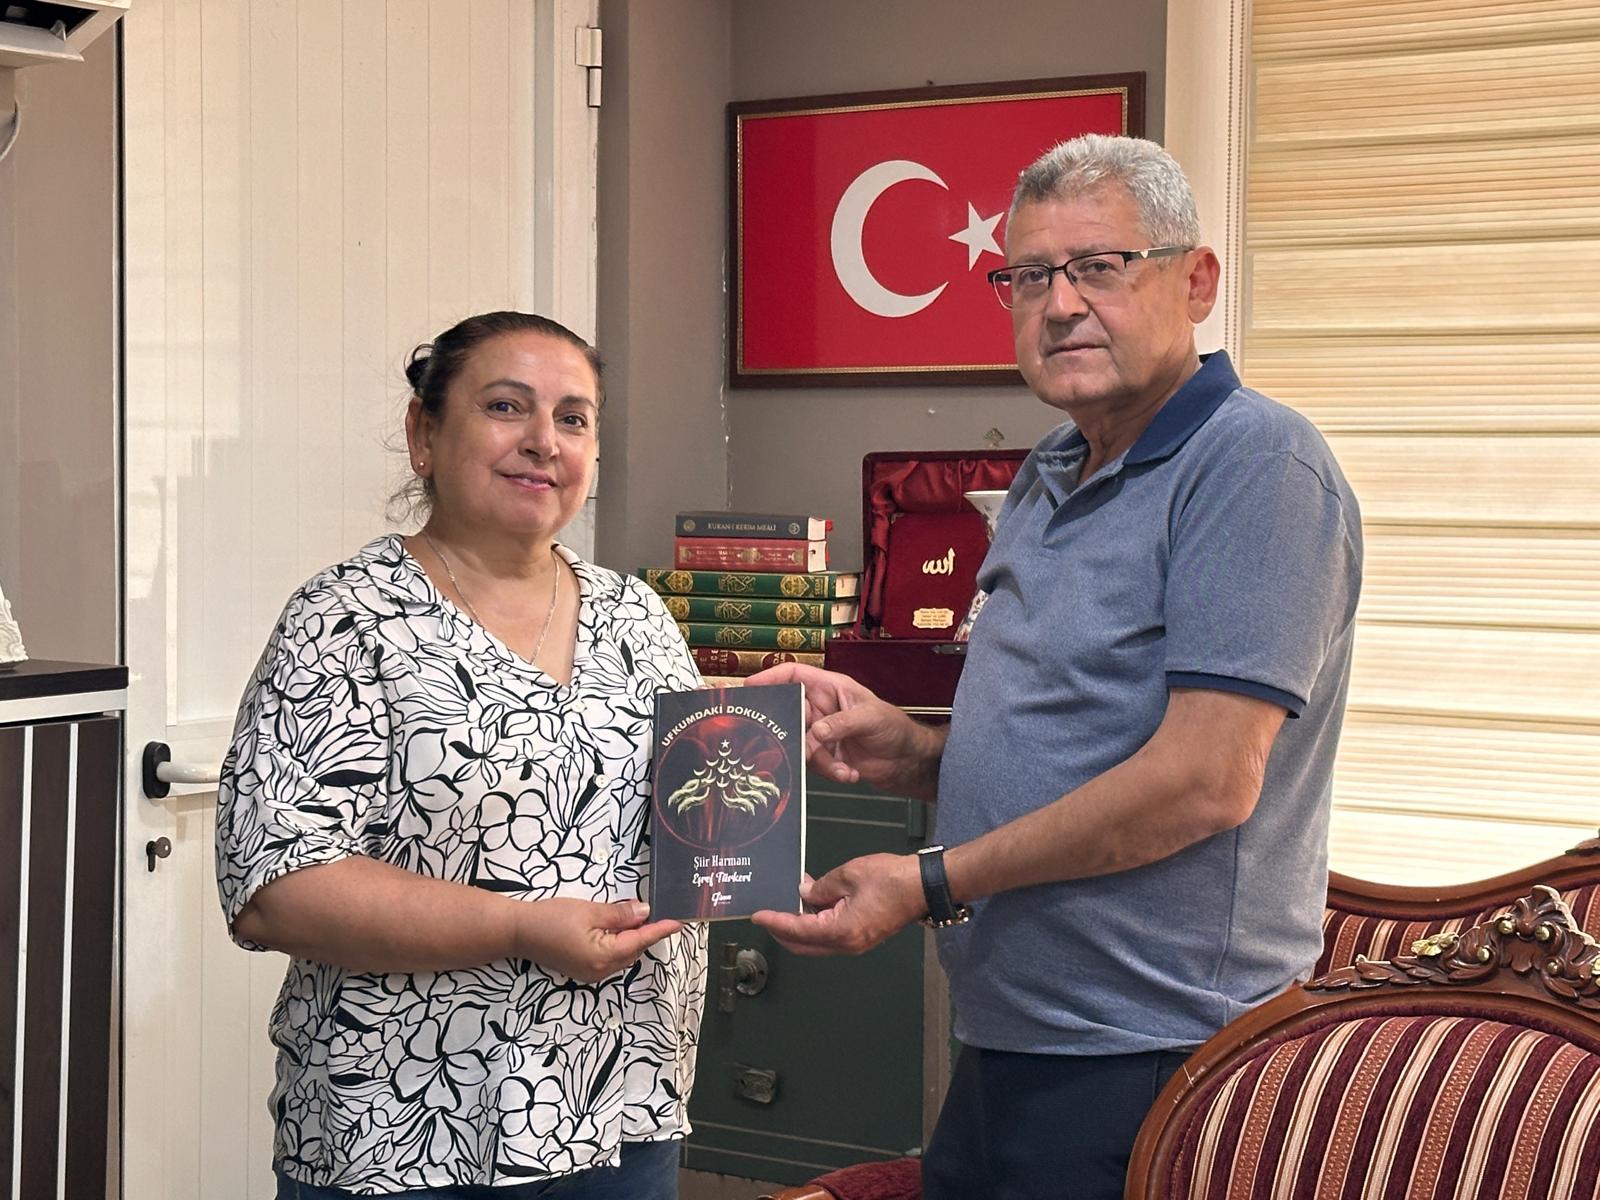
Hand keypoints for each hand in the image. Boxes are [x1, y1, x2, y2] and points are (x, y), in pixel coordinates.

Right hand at [519, 898, 682, 982]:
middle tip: (659, 912)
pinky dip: (618, 944)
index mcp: (603, 956)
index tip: (678, 922)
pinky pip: (610, 958)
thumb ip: (620, 914)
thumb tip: (644, 912)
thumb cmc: (552, 918)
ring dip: (632, 938)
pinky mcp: (583, 970)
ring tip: (639, 917)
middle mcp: (600, 971)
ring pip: (622, 956)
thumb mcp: (589, 911)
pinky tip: (619, 929)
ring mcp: (591, 973)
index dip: (660, 930)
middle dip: (646, 933)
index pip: (640, 942)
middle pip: (633, 951)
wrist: (519, 931)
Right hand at [743, 663, 939, 795]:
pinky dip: (831, 772)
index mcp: (830, 688)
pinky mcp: (825, 756)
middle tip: (800, 744)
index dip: (769, 678)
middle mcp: (821, 709)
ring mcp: (822, 733)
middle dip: (792, 731)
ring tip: (842, 767)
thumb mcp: (870, 718)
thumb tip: (816, 732)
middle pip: (790, 713)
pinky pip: (814, 764)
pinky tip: (850, 774)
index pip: (794, 676)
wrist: (908, 762)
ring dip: (820, 760)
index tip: (749, 688)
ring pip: (801, 744)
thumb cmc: (894, 727)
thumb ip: (841, 723)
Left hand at [751, 853, 924, 955]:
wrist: (924, 886)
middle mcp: (846, 945)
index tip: (757, 915)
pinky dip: (816, 923)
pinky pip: (831, 935)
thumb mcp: (848, 875)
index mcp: (840, 931)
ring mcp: (856, 943)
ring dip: (800, 926)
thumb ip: (821, 887)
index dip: (775, 922)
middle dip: (782, 931)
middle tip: (767, 915)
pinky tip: (813, 902)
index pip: (797, 930)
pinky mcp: (863, 936)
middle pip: (803, 945)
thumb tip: (804, 893)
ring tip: (790, 901)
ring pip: (817, 941)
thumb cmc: (890, 879)